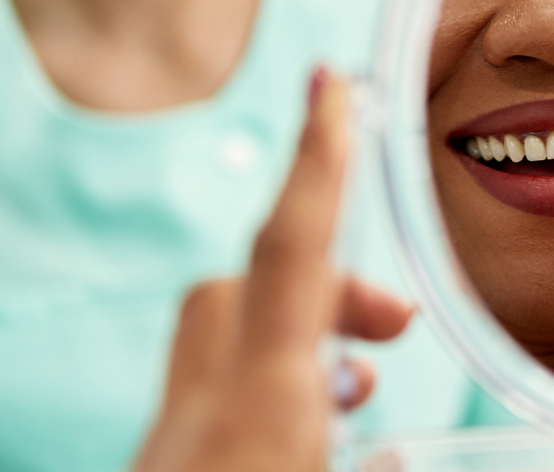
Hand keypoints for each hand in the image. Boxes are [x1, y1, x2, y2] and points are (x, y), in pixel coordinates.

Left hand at [130, 69, 414, 471]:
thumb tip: (398, 460)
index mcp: (258, 414)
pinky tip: (299, 439)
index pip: (291, 256)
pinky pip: (205, 399)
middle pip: (239, 287)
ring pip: (218, 344)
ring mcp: (166, 444)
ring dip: (295, 341)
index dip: (317, 164)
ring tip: (353, 393)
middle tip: (395, 324)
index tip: (327, 88)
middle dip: (323, 277)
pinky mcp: (156, 468)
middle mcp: (199, 416)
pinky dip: (261, 392)